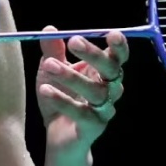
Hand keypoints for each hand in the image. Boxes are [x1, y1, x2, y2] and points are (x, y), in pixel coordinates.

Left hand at [35, 27, 128, 163]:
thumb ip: (52, 51)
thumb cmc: (61, 97)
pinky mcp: (93, 127)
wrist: (57, 135)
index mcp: (104, 72)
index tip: (111, 34)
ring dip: (71, 77)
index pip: (118, 57)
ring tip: (48, 65)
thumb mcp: (52, 70)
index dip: (119, 46)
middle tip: (73, 42)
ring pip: (95, 91)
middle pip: (111, 70)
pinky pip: (81, 113)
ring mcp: (104, 109)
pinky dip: (62, 101)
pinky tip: (45, 91)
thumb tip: (49, 29)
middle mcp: (110, 90)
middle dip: (94, 55)